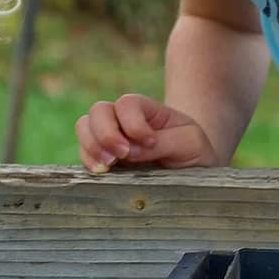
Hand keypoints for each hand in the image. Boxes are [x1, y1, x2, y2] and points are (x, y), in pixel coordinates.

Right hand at [76, 93, 217, 173]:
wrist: (193, 175)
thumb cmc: (194, 153)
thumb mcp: (190, 143)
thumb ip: (164, 143)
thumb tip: (128, 152)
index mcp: (147, 110)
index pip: (127, 103)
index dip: (133, 123)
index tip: (151, 142)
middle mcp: (124, 121)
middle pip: (99, 110)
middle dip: (106, 133)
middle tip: (122, 155)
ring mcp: (111, 140)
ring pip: (84, 127)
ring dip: (91, 145)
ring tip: (108, 166)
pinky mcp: (104, 160)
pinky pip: (84, 153)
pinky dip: (88, 161)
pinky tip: (103, 174)